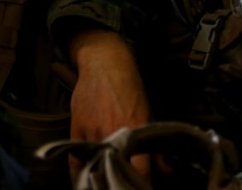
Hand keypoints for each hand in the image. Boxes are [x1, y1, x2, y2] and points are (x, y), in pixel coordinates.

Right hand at [68, 29, 151, 177]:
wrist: (104, 64)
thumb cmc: (129, 88)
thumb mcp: (148, 113)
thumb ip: (154, 144)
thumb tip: (166, 170)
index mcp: (134, 130)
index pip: (138, 171)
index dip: (140, 184)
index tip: (140, 187)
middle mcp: (112, 133)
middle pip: (115, 171)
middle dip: (120, 180)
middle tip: (122, 183)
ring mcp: (92, 132)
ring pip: (95, 167)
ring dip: (102, 175)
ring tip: (107, 181)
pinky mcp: (76, 129)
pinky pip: (76, 160)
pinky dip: (80, 172)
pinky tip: (84, 180)